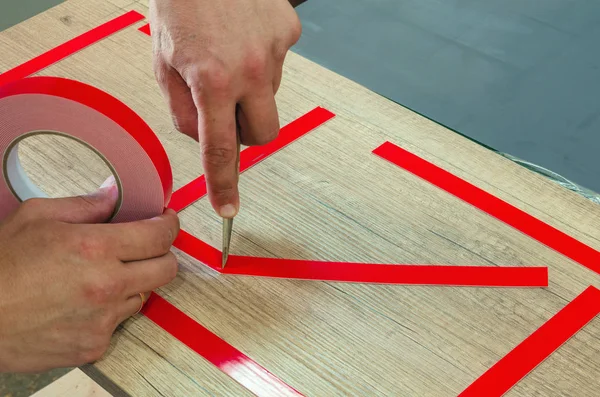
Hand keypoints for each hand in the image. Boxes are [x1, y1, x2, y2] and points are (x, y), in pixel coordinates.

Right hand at [0, 183, 179, 372]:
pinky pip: (119, 323)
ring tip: (99, 278)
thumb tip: (113, 194)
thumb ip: (84, 205)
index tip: (166, 222)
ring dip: (132, 284)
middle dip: (162, 254)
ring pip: (143, 296)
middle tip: (145, 248)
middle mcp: (106, 286)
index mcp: (94, 248)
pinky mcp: (94, 346)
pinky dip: (108, 312)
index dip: (169, 225)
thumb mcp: (35, 218)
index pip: (160, 236)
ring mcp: (103, 320)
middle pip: (167, 269)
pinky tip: (82, 304)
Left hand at [150, 0, 301, 217]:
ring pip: (270, 97)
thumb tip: (205, 139)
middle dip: (245, 131)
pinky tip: (243, 37)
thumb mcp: (163, 63)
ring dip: (250, 89)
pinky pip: (279, 64)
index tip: (229, 208)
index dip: (224, 183)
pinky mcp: (289, 32)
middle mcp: (250, 69)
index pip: (220, 148)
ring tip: (228, 53)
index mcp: (212, 79)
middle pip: (263, 134)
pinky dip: (261, 60)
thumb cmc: (179, 3)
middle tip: (225, 106)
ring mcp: (276, 50)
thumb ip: (182, 111)